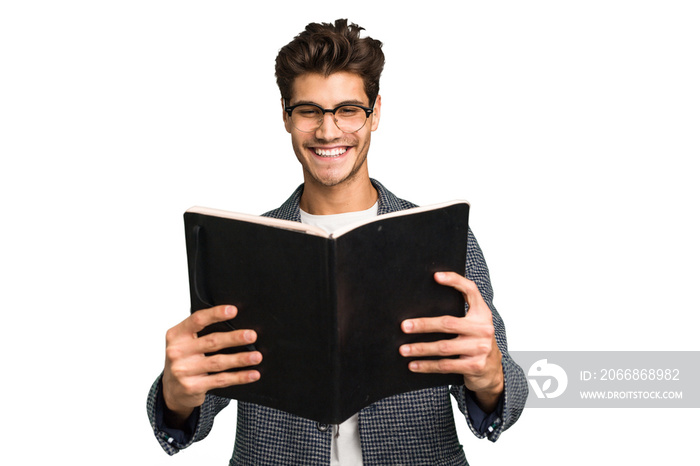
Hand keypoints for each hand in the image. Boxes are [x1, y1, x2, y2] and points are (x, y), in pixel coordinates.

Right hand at [162, 305, 261, 425]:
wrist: (171, 390)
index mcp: (176, 335)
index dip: (215, 314)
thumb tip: (236, 325)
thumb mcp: (185, 343)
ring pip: (218, 362)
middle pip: (211, 341)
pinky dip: (239, 377)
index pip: (197, 320)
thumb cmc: (184, 359)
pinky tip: (252, 374)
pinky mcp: (192, 387)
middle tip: (252, 335)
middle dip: (234, 338)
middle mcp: (177, 352)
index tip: (233, 310)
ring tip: (256, 356)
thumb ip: (202, 333)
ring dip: (240, 359)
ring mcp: (183, 371)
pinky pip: (221, 380)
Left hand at [399, 272, 503, 411]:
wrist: (492, 371)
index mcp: (482, 314)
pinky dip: (427, 366)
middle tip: (404, 326)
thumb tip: (427, 301)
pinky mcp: (474, 366)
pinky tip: (413, 365)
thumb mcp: (474, 325)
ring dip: (420, 349)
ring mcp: (480, 348)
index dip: (454, 280)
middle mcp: (483, 329)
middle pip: (448, 323)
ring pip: (443, 347)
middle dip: (423, 325)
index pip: (471, 291)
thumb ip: (460, 313)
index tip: (436, 276)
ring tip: (403, 349)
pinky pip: (445, 365)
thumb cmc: (475, 342)